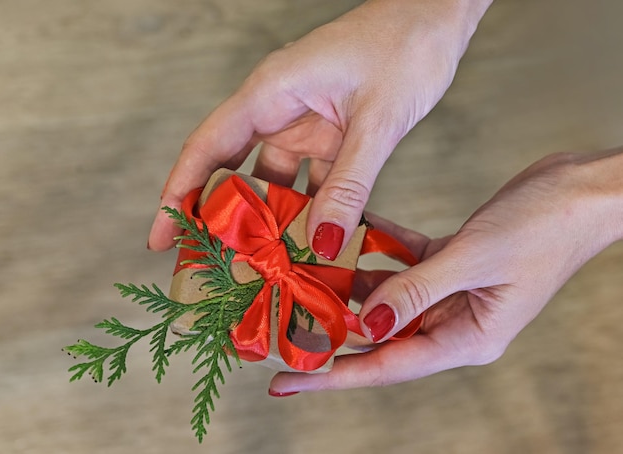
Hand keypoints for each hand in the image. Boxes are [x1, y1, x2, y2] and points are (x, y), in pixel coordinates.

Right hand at [148, 0, 491, 256]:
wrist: (436, 18)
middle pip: (230, 169)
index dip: (178, 192)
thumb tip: (324, 244)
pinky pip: (307, 181)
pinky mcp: (328, 136)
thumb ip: (349, 184)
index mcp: (271, 92)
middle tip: (207, 264)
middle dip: (217, 216)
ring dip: (267, 221)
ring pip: (270, 181)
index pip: (207, 147)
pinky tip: (311, 244)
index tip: (159, 236)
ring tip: (259, 266)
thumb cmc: (405, 47)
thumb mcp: (376, 120)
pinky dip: (306, 211)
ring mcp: (303, 124)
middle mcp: (278, 109)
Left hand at [269, 149, 622, 391]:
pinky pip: (403, 259)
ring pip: (388, 293)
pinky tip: (349, 231)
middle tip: (279, 323)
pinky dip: (378, 247)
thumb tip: (370, 323)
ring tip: (301, 274)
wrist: (583, 190)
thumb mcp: (474, 259)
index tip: (288, 382)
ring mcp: (452, 291)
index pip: (388, 364)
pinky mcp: (450, 261)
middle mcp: (455, 321)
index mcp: (468, 337)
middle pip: (380, 333)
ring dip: (349, 282)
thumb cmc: (546, 226)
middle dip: (332, 327)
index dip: (334, 375)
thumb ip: (417, 290)